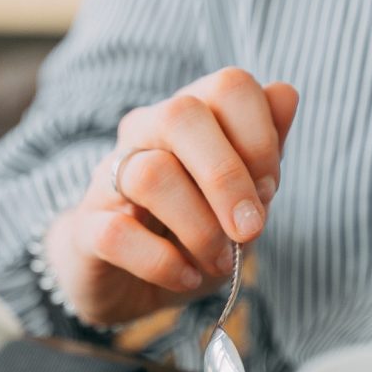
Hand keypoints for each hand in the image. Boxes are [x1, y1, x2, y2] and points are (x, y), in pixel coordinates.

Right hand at [45, 68, 298, 325]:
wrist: (128, 285)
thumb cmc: (190, 232)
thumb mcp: (239, 198)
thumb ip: (263, 150)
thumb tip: (285, 94)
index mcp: (189, 119)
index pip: (227, 86)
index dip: (260, 136)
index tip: (269, 189)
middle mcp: (143, 135)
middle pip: (181, 114)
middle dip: (227, 177)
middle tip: (249, 229)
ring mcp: (108, 179)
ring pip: (150, 174)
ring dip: (199, 228)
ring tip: (219, 262)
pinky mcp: (85, 229)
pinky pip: (117, 233)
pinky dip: (163, 263)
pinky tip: (186, 278)